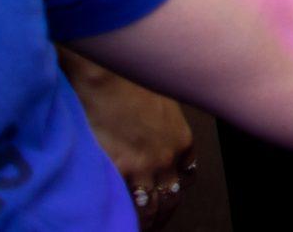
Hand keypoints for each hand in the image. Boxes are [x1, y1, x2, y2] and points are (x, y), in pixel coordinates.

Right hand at [65, 53, 193, 228]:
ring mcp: (145, 167)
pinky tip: (119, 220)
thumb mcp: (160, 101)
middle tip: (153, 220)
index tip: (167, 195)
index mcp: (181, 140)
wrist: (105, 75)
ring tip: (137, 226)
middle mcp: (167, 158)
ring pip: (151, 207)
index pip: (187, 176)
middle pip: (171, 197)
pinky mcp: (120, 170)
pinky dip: (125, 216)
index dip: (176, 188)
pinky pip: (128, 204)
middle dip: (163, 212)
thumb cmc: (130, 80)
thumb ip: (162, 125)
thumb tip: (154, 135)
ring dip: (146, 220)